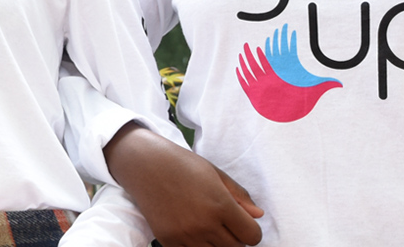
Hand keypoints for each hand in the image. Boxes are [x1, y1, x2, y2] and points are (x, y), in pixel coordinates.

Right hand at [101, 123, 262, 246]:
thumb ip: (240, 196)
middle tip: (223, 222)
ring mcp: (185, 235)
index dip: (251, 230)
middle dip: (235, 237)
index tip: (242, 222)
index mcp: (220, 205)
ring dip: (216, 243)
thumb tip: (258, 215)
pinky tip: (191, 230)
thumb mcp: (215, 174)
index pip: (253, 236)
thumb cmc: (182, 165)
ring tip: (207, 225)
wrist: (145, 165)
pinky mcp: (168, 240)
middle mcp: (204, 223)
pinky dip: (195, 245)